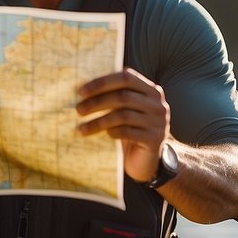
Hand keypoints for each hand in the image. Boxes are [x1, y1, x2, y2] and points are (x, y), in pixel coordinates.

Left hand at [76, 68, 169, 182]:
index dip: (102, 82)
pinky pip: (128, 132)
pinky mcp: (155, 139)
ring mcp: (159, 121)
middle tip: (78, 110)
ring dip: (99, 121)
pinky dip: (112, 132)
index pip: (126, 77)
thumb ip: (114, 95)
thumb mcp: (125, 109)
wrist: (146, 159)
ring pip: (123, 115)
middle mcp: (158, 104)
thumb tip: (83, 88)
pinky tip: (104, 135)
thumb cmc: (131, 129)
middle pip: (123, 96)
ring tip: (82, 128)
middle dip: (97, 102)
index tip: (81, 92)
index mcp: (151, 90)